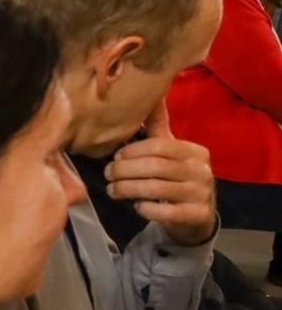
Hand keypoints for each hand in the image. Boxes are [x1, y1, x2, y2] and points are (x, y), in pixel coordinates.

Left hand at [103, 101, 216, 246]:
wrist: (196, 216)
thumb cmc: (176, 178)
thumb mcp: (170, 151)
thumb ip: (158, 125)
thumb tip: (150, 93)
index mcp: (195, 152)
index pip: (159, 146)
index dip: (132, 151)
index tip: (115, 157)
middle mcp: (202, 171)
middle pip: (155, 166)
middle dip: (124, 170)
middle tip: (107, 174)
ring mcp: (202, 194)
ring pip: (156, 188)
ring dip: (127, 189)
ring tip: (112, 190)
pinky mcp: (198, 215)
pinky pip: (165, 212)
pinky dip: (145, 208)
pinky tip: (136, 205)